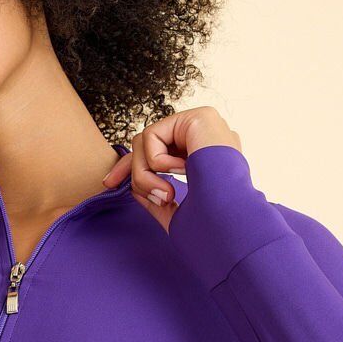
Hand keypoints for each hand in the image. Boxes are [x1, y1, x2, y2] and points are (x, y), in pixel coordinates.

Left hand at [102, 107, 241, 230]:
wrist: (232, 219)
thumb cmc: (213, 224)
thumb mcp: (177, 213)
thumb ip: (158, 199)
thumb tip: (135, 191)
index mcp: (206, 157)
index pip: (159, 152)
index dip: (131, 168)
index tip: (110, 184)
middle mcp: (205, 137)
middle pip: (147, 143)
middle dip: (129, 169)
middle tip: (124, 189)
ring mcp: (204, 125)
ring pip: (146, 141)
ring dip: (144, 174)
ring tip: (166, 194)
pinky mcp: (199, 117)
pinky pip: (153, 135)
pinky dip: (157, 161)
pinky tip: (182, 172)